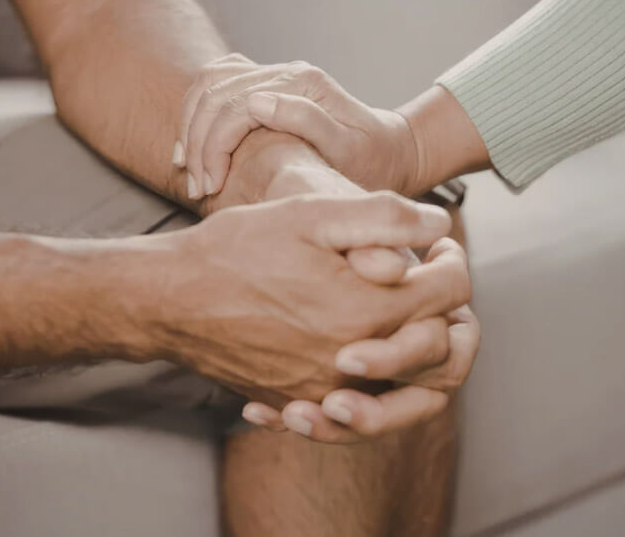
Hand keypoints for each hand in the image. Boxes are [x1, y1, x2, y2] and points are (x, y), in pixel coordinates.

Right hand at [160, 192, 470, 410]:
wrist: (169, 299)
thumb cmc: (237, 249)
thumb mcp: (310, 215)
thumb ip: (383, 216)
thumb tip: (438, 222)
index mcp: (366, 311)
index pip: (450, 295)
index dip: (455, 262)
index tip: (441, 245)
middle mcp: (353, 362)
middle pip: (443, 354)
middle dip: (451, 313)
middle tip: (434, 279)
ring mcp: (326, 390)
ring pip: (407, 394)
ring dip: (421, 359)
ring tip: (408, 321)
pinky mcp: (299, 401)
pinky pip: (356, 411)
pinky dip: (373, 385)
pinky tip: (358, 355)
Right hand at [175, 54, 421, 198]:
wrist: (391, 150)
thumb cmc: (372, 161)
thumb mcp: (347, 149)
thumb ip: (307, 121)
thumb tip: (256, 102)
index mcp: (303, 84)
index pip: (235, 107)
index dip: (213, 148)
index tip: (208, 188)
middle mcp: (287, 71)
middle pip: (215, 95)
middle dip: (196, 143)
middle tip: (196, 187)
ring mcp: (275, 74)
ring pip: (209, 85)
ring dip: (191, 127)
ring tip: (188, 170)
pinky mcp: (268, 83)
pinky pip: (217, 82)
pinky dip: (197, 111)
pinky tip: (194, 144)